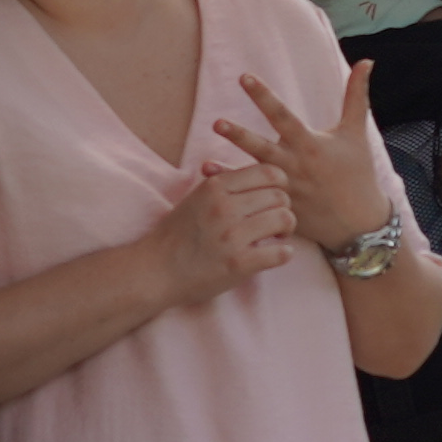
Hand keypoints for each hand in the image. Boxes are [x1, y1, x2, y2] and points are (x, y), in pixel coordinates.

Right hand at [155, 152, 302, 310]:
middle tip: (274, 223)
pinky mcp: (238, 263)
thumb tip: (257, 171)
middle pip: (280, 196)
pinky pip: (282, 252)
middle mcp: (223, 207)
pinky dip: (283, 254)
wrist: (155, 269)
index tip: (271, 199)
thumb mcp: (197, 198)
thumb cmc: (179, 234)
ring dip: (286, 231)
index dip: (279, 185)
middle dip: (283, 209)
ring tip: (274, 238)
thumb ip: (225, 185)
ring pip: (285, 219)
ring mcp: (231, 235)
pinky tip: (274, 255)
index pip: (268, 172)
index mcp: (214, 187)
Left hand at [220, 61, 392, 255]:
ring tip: (204, 160)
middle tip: (218, 123)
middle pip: (263, 148)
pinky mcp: (283, 208)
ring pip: (254, 175)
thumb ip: (355, 96)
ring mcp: (287, 188)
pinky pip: (253, 198)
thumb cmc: (358, 172)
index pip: (283, 116)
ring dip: (229, 168)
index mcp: (310, 143)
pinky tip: (211, 182)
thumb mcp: (356, 133)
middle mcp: (296, 165)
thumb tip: (366, 61)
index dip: (263, 97)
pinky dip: (233, 189)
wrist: (361, 223)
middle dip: (241, 135)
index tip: (244, 78)